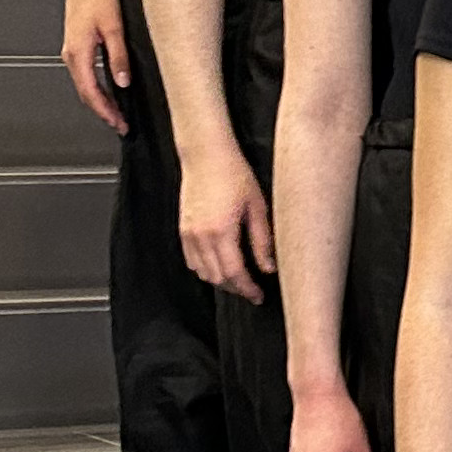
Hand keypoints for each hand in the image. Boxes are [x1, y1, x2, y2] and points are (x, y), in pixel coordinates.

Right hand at [61, 0, 129, 131]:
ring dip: (100, 101)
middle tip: (120, 124)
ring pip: (85, 85)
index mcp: (79, 52)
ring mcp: (72, 51)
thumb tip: (122, 81)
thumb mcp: (114, 27)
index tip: (118, 122)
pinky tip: (108, 92)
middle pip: (86, 93)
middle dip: (103, 111)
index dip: (105, 111)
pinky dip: (96, 88)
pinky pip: (85, 75)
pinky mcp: (77, 47)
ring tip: (116, 113)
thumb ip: (118, 56)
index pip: (91, 92)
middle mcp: (72, 55)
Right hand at [178, 143, 272, 297]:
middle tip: (252, 290)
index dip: (248, 289)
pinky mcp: (183, 229)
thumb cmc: (235, 174)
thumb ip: (262, 240)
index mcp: (222, 232)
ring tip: (239, 279)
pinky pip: (192, 261)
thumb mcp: (257, 207)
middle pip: (218, 278)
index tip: (259, 296)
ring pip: (203, 273)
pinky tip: (220, 265)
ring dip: (221, 281)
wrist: (206, 155)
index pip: (235, 274)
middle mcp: (201, 237)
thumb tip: (268, 267)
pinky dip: (206, 269)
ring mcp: (189, 234)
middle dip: (236, 288)